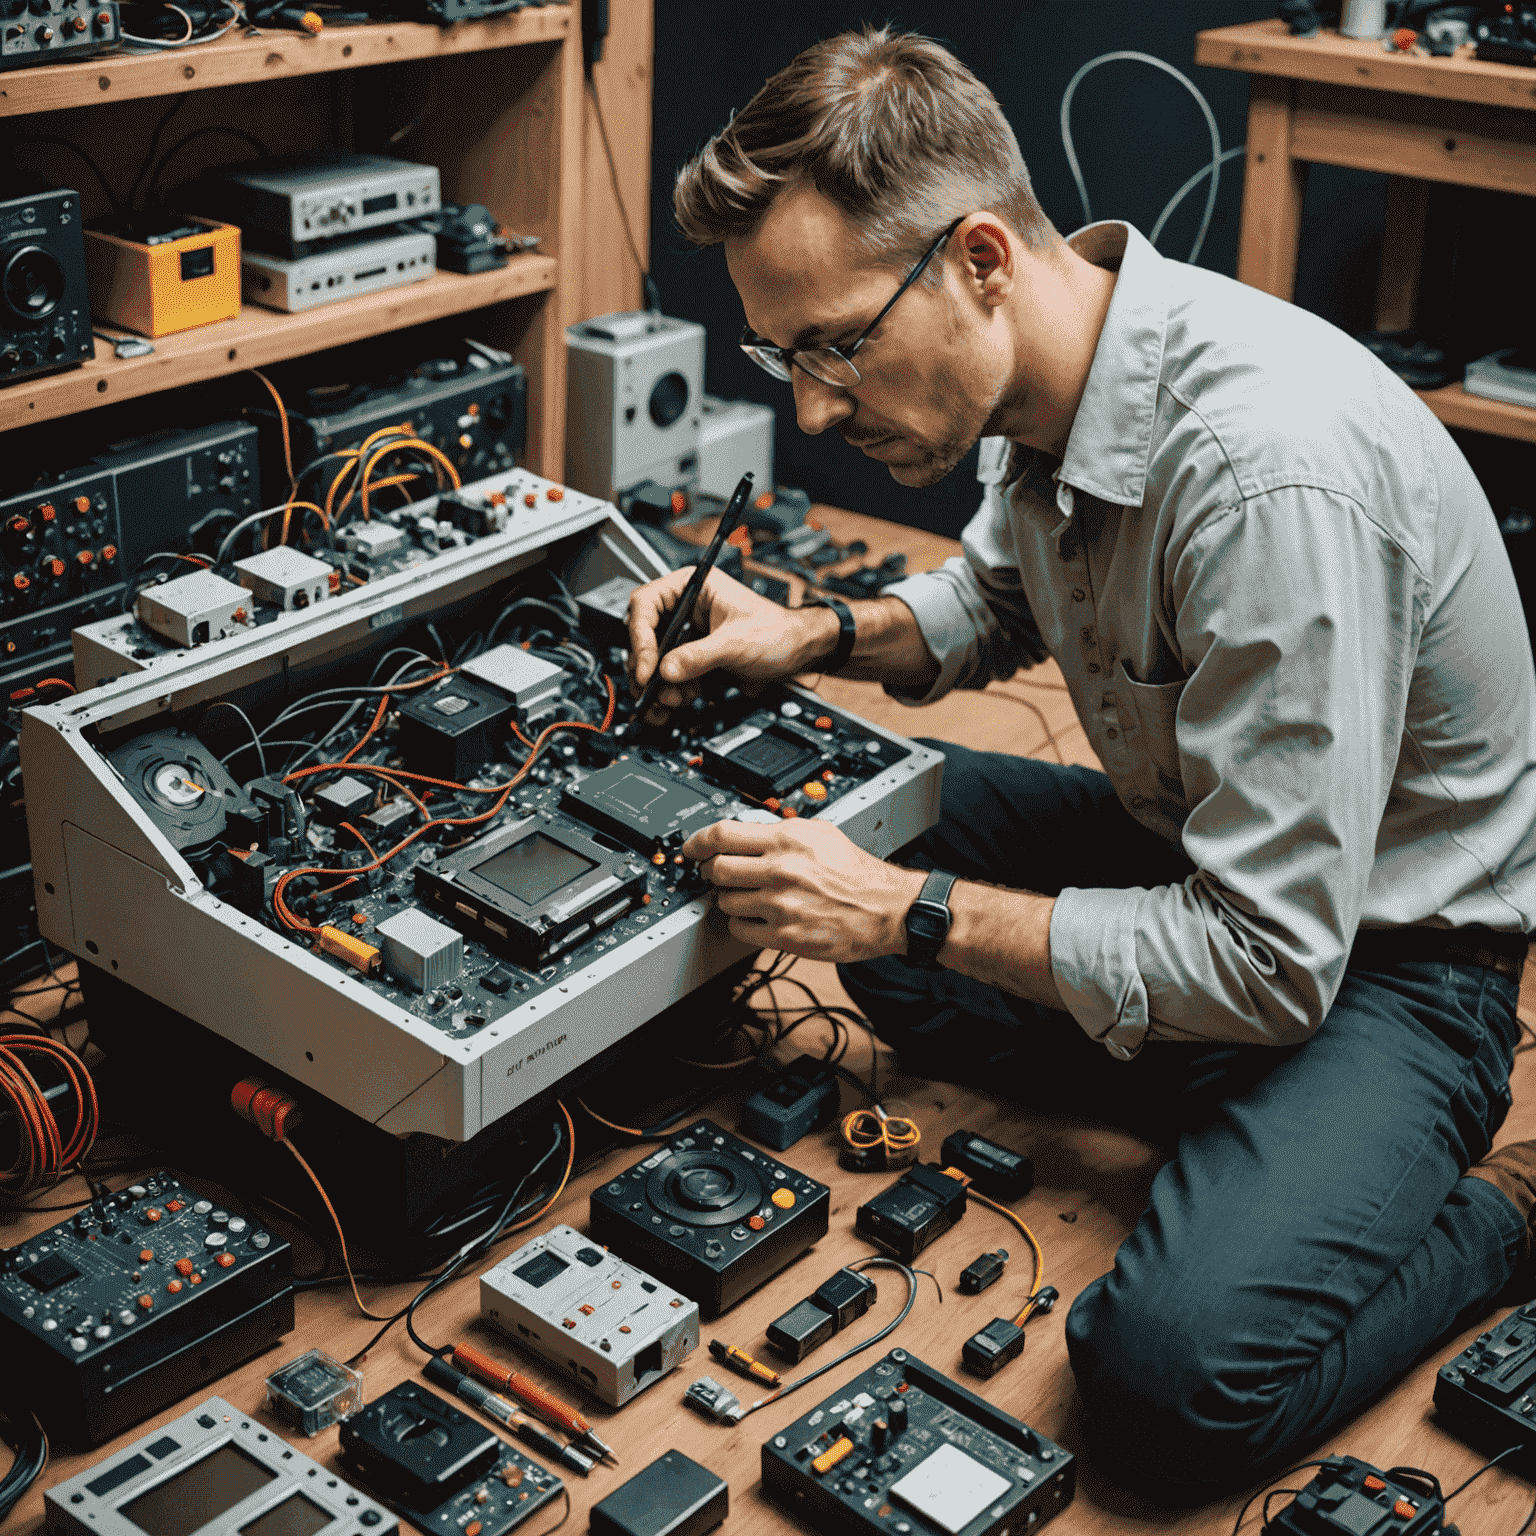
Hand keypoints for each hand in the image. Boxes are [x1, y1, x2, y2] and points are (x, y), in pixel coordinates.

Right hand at [626, 568, 832, 722]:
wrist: (800, 654)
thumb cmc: (778, 631)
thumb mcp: (736, 642)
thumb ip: (700, 655)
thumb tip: (666, 669)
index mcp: (692, 587)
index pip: (646, 605)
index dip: (640, 637)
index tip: (646, 667)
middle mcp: (685, 608)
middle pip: (645, 636)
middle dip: (648, 667)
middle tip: (651, 690)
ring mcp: (687, 634)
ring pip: (655, 660)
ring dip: (658, 685)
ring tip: (669, 702)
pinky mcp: (693, 658)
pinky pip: (670, 676)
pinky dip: (669, 692)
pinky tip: (675, 705)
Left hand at [682, 816, 925, 962]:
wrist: (886, 909)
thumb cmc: (856, 872)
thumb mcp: (820, 833)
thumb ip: (781, 829)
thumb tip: (745, 829)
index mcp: (788, 839)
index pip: (723, 834)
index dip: (698, 841)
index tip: (691, 847)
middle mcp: (781, 870)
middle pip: (717, 869)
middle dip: (711, 871)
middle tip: (717, 873)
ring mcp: (781, 905)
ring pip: (725, 901)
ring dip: (729, 898)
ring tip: (746, 896)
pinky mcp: (785, 936)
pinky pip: (740, 930)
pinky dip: (741, 924)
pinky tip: (755, 918)